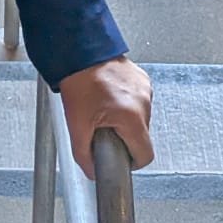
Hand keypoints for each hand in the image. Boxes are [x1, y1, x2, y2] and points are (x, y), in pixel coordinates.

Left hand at [59, 56, 154, 173]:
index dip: (131, 162)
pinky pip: (138, 101)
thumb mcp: (76, 126)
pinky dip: (126, 104)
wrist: (78, 50)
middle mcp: (143, 102)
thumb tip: (92, 172)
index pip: (145, 155)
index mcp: (132, 117)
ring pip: (140, 118)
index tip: (119, 157)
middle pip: (142, 137)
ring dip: (125, 120)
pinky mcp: (142, 78)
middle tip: (103, 129)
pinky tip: (109, 96)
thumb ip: (84, 156)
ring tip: (103, 109)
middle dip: (124, 138)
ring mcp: (144, 88)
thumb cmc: (78, 81)